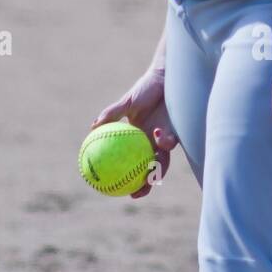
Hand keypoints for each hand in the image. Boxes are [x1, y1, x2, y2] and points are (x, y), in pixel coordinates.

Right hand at [91, 65, 178, 197]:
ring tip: (151, 170)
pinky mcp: (179, 131)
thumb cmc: (145, 89)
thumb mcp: (126, 103)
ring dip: (157, 167)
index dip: (129, 179)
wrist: (165, 77)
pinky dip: (162, 140)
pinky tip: (155, 134)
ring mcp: (167, 138)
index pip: (135, 165)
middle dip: (146, 184)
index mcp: (140, 140)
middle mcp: (154, 143)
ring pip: (164, 160)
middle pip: (152, 169)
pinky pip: (169, 140)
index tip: (119, 190)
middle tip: (137, 193)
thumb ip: (111, 114)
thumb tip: (93, 127)